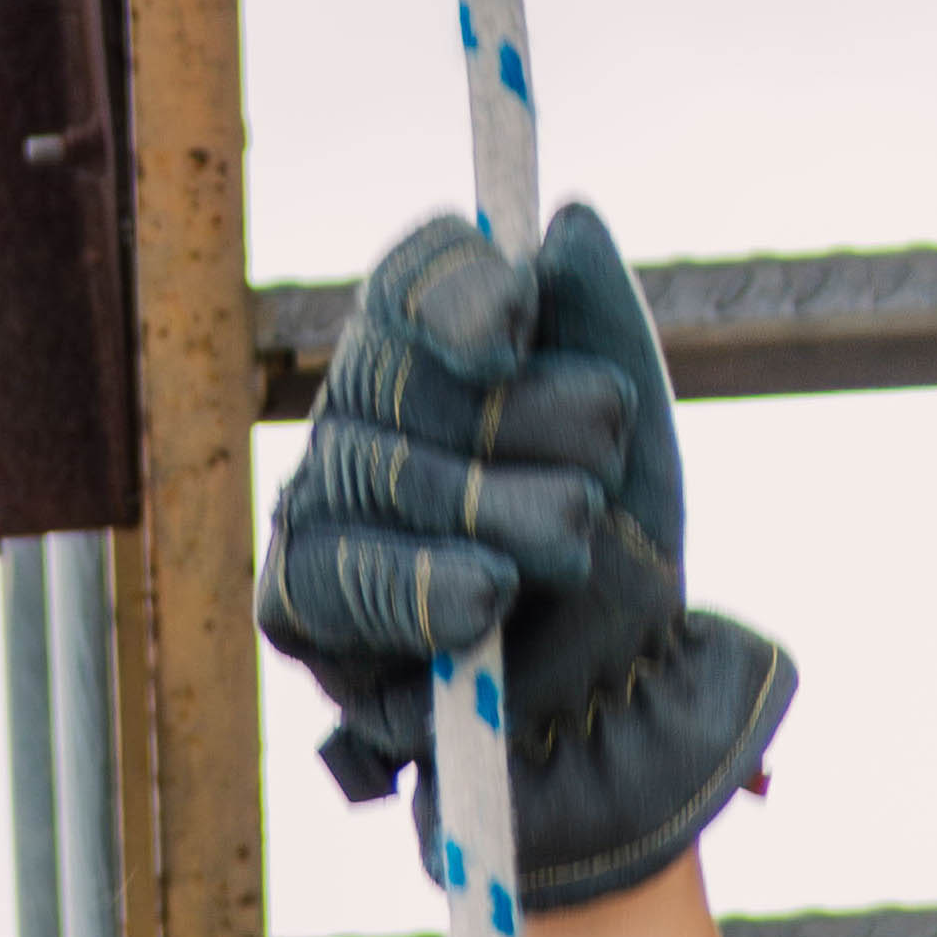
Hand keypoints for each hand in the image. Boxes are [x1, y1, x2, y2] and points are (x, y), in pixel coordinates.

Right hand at [258, 205, 796, 911]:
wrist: (616, 713)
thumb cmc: (618, 574)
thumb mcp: (635, 446)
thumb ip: (602, 326)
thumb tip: (568, 223)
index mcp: (437, 363)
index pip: (413, 282)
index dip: (456, 290)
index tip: (520, 323)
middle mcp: (366, 421)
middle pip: (394, 371)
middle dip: (508, 421)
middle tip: (596, 475)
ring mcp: (323, 508)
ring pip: (369, 466)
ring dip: (485, 504)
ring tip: (573, 541)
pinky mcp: (300, 604)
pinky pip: (329, 575)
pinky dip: (411, 586)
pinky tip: (482, 601)